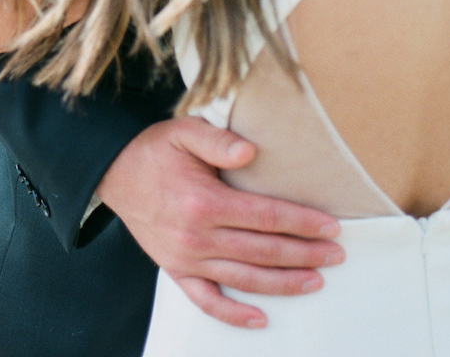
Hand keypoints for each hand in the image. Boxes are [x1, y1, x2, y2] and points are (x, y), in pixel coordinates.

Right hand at [97, 117, 343, 328]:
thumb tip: (250, 151)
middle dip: (304, 254)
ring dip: (284, 283)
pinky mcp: (176, 271)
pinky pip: (208, 301)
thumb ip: (217, 140)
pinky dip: (235, 314)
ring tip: (315, 280)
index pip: (266, 217)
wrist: (113, 171)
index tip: (331, 226)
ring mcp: (186, 258)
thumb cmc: (154, 149)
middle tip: (336, 254)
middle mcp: (196, 236)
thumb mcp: (184, 130)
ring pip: (245, 279)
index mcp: (203, 201)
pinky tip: (261, 318)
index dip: (302, 222)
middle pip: (263, 251)